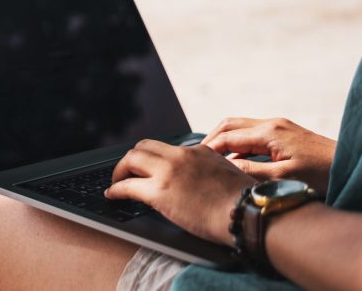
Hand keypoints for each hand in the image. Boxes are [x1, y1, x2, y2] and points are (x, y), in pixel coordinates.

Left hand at [106, 140, 254, 245]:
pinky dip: (116, 189)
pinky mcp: (159, 192)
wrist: (249, 213)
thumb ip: (211, 171)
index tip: (147, 166)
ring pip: (131, 159)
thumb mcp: (229, 176)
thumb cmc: (246, 203)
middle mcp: (181, 156)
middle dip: (131, 158)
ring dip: (120, 170)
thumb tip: (202, 182)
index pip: (168, 148)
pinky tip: (112, 195)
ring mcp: (169, 172)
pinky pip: (127, 186)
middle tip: (125, 171)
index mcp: (199, 151)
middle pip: (144, 147)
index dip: (153, 157)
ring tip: (116, 182)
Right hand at [201, 118, 335, 195]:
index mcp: (268, 132)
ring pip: (239, 126)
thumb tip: (225, 167)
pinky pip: (251, 133)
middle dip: (211, 139)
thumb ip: (251, 171)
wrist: (350, 165)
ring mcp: (278, 126)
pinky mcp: (284, 132)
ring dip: (223, 140)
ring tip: (211, 159)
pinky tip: (235, 159)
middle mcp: (271, 124)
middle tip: (197, 157)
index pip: (226, 137)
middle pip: (229, 125)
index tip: (194, 161)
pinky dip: (238, 143)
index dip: (208, 149)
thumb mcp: (283, 177)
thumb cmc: (322, 174)